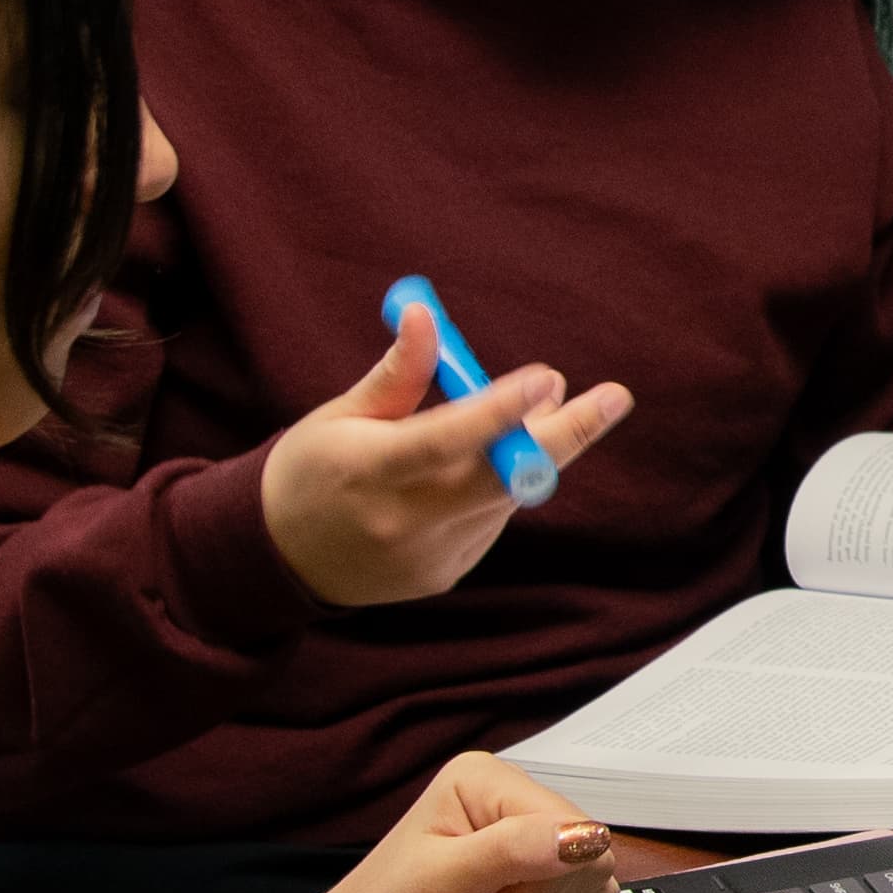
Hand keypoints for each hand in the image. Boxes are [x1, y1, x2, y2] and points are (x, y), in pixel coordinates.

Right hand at [260, 296, 632, 607]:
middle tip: (614, 397)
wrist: (278, 558)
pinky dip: (492, 489)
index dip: (499, 412)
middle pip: (501, 479)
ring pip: (502, 496)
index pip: (444, 441)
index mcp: (369, 472)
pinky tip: (468, 473)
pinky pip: (488, 522)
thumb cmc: (312, 469)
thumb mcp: (339, 414)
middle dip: (565, 436)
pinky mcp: (444, 576)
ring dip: (522, 453)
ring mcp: (428, 557)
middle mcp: (403, 522)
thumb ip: (396, 374)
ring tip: (527, 411)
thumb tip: (425, 316)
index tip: (546, 378)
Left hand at [285, 749, 625, 892]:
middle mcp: (512, 805)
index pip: (572, 824)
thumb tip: (593, 837)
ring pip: (594, 885)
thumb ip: (515, 851)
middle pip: (590, 855)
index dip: (546, 874)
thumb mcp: (443, 882)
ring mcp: (526, 847)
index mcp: (489, 780)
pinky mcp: (535, 888)